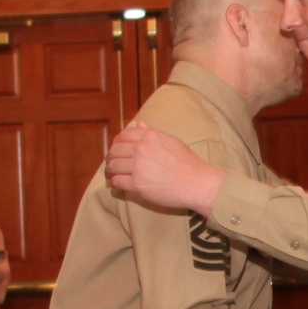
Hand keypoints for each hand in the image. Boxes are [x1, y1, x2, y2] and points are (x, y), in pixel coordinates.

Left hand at [105, 122, 225, 215]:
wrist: (197, 183)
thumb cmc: (189, 163)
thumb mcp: (171, 141)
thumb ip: (152, 133)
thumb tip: (139, 124)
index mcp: (149, 136)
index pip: (123, 135)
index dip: (117, 143)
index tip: (117, 150)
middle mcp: (141, 149)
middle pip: (115, 151)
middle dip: (110, 158)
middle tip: (111, 165)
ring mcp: (138, 166)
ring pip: (113, 166)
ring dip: (110, 171)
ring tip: (111, 175)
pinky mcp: (137, 184)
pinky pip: (117, 181)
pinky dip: (115, 183)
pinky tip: (117, 184)